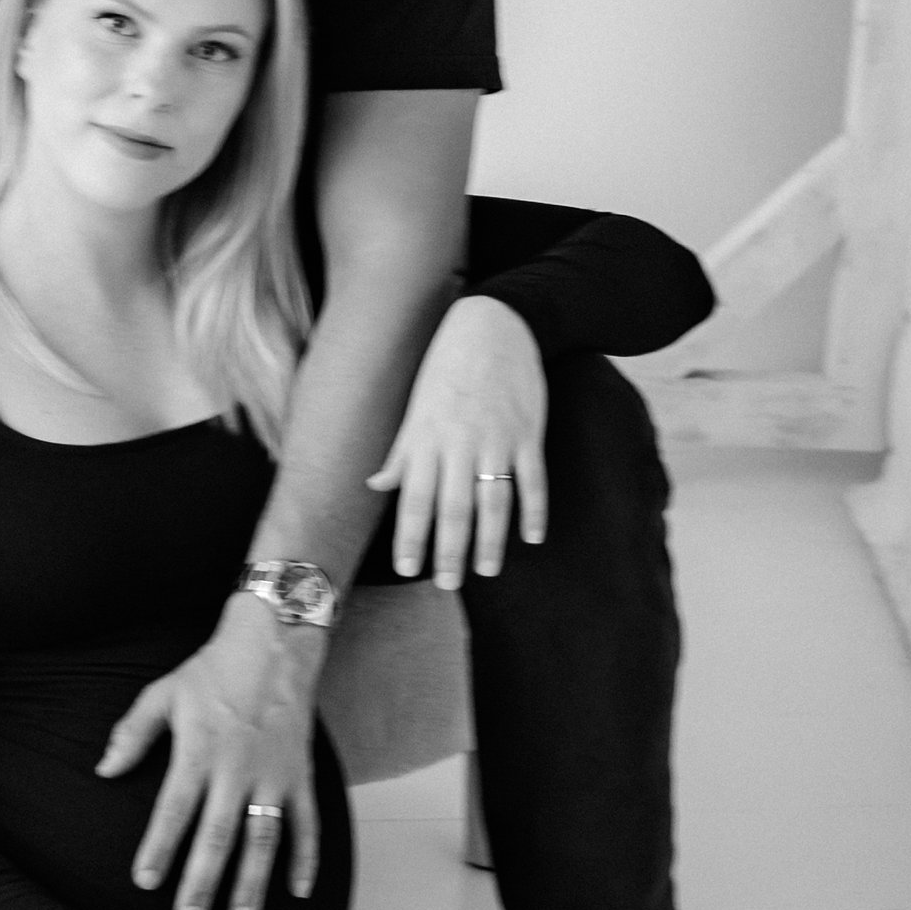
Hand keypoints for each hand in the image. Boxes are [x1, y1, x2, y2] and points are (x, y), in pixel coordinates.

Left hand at [96, 592, 318, 909]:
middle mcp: (236, 769)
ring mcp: (273, 775)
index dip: (159, 848)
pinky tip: (298, 893)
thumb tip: (104, 771)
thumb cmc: (211, 672)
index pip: (174, 810)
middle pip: (217, 835)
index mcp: (198, 752)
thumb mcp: (162, 694)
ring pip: (262, 839)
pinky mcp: (300, 776)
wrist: (272, 644)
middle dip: (202, 881)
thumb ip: (132, 734)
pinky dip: (306, 859)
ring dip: (252, 882)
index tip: (146, 883)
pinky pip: (307, 825)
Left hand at [369, 294, 548, 589]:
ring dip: (490, 539)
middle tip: (447, 583)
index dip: (411, 537)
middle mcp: (458, 443)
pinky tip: (532, 537)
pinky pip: (532, 478)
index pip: (415, 498)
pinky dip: (534, 509)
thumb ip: (401, 452)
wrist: (493, 325)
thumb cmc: (446, 369)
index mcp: (427, 439)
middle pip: (453, 507)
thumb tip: (376, 485)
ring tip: (487, 570)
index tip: (408, 569)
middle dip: (449, 549)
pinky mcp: (527, 432)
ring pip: (493, 500)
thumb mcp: (416, 408)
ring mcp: (496, 438)